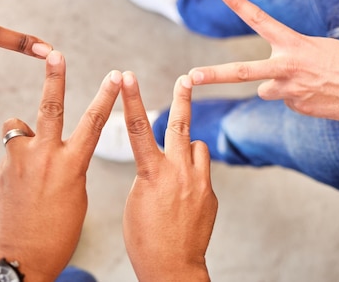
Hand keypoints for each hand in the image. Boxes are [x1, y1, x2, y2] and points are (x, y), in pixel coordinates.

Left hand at [0, 51, 122, 281]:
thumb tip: (56, 144)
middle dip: (55, 77)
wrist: (23, 257)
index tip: (116, 76)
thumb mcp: (76, 193)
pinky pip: (13, 145)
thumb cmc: (59, 230)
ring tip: (30, 150)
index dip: (107, 96)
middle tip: (55, 54)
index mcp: (72, 165)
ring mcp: (21, 159)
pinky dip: (18, 151)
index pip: (94, 121)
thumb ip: (69, 162)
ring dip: (27, 129)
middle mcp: (46, 156)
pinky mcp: (4, 166)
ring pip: (20, 124)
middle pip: (51, 106)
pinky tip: (20, 174)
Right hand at [122, 71, 215, 281]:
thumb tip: (161, 159)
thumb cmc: (144, 237)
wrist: (172, 269)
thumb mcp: (136, 198)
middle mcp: (178, 171)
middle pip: (179, 124)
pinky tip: (184, 197)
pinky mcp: (211, 193)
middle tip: (186, 78)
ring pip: (197, 146)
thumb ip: (149, 172)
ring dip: (187, 148)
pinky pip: (202, 170)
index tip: (127, 76)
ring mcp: (198, 181)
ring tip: (177, 167)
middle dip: (181, 98)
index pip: (137, 126)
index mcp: (151, 172)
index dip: (132, 98)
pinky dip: (194, 173)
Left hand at [190, 0, 338, 120]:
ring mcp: (290, 92)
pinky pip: (287, 99)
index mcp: (295, 45)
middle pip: (242, 72)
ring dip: (279, 85)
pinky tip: (317, 92)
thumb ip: (287, 60)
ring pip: (267, 88)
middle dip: (213, 75)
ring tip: (308, 80)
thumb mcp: (317, 48)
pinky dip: (296, 95)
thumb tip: (267, 86)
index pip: (262, 21)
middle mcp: (287, 68)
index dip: (241, 6)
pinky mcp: (296, 107)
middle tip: (189, 77)